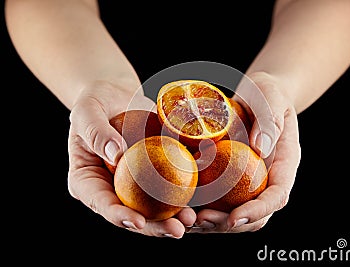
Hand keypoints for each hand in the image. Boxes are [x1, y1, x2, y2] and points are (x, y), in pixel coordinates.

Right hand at [67, 80, 196, 237]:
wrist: (117, 96)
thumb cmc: (94, 102)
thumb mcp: (87, 111)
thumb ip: (95, 132)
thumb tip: (115, 154)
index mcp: (88, 182)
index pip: (101, 204)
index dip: (119, 216)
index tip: (138, 221)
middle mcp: (113, 188)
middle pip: (133, 213)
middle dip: (155, 227)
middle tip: (177, 230)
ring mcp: (136, 183)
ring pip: (155, 206)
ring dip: (175, 215)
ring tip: (193, 218)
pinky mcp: (156, 173)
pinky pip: (171, 183)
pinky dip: (187, 189)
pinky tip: (205, 193)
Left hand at [186, 72, 300, 232]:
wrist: (257, 95)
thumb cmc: (266, 93)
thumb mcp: (271, 97)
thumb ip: (269, 120)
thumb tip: (260, 148)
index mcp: (284, 165)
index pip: (277, 196)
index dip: (258, 211)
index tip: (235, 218)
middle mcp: (268, 179)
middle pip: (255, 215)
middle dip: (229, 223)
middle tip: (201, 220)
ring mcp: (249, 181)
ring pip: (235, 214)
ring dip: (212, 222)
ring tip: (187, 219)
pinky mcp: (231, 179)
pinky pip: (219, 200)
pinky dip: (201, 207)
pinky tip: (181, 206)